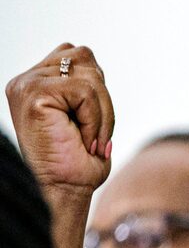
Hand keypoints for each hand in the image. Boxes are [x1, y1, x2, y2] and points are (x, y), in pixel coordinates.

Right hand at [6, 43, 112, 192]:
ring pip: (89, 74)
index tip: (91, 125)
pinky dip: (95, 119)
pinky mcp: (34, 94)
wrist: (65, 192)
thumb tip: (95, 66)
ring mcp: (27, 85)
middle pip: (84, 57)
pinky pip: (85, 92)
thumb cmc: (78, 164)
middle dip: (103, 98)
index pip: (77, 56)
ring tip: (90, 140)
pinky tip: (85, 141)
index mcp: (35, 82)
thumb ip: (86, 87)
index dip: (96, 88)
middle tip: (95, 136)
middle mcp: (26, 80)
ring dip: (102, 113)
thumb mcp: (86, 118)